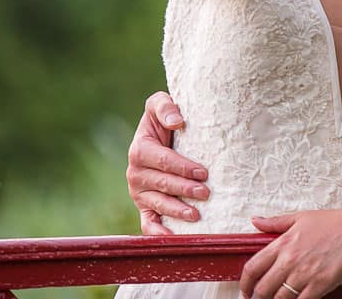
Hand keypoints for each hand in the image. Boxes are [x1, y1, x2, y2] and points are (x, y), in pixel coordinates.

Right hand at [126, 92, 210, 234]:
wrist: (160, 133)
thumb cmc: (165, 118)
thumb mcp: (159, 104)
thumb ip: (164, 106)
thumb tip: (176, 121)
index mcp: (139, 149)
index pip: (163, 161)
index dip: (182, 167)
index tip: (203, 172)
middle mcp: (135, 172)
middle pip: (162, 184)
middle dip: (184, 190)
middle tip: (206, 193)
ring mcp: (138, 192)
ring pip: (157, 204)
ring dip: (176, 210)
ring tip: (196, 215)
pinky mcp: (143, 206)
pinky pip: (147, 222)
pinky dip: (157, 231)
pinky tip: (172, 237)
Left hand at [239, 206, 341, 298]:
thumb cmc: (333, 222)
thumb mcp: (300, 217)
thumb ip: (274, 222)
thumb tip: (255, 220)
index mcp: (282, 244)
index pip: (252, 268)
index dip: (245, 284)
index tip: (245, 290)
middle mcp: (290, 261)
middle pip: (262, 289)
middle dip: (257, 298)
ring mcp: (304, 275)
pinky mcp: (319, 285)